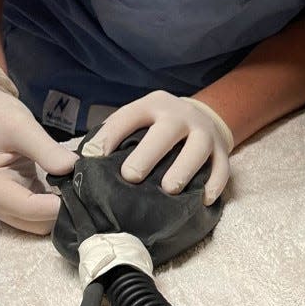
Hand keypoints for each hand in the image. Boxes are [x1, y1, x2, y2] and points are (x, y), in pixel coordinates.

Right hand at [0, 52, 76, 233]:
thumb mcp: (22, 126)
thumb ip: (48, 151)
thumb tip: (77, 171)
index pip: (28, 209)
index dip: (59, 206)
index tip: (87, 194)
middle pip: (33, 223)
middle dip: (60, 211)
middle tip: (88, 190)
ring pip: (36, 223)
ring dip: (57, 210)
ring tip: (79, 188)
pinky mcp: (5, 201)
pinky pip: (34, 213)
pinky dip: (51, 205)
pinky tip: (67, 189)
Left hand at [83, 90, 232, 203]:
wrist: (203, 118)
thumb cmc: (158, 127)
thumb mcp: (138, 119)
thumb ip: (115, 136)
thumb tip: (81, 164)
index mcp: (153, 106)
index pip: (128, 116)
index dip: (110, 136)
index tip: (93, 158)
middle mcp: (180, 116)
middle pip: (166, 132)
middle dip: (148, 155)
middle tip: (131, 177)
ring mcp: (204, 133)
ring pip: (198, 149)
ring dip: (183, 169)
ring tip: (170, 190)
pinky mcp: (222, 152)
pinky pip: (222, 168)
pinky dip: (215, 184)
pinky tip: (203, 199)